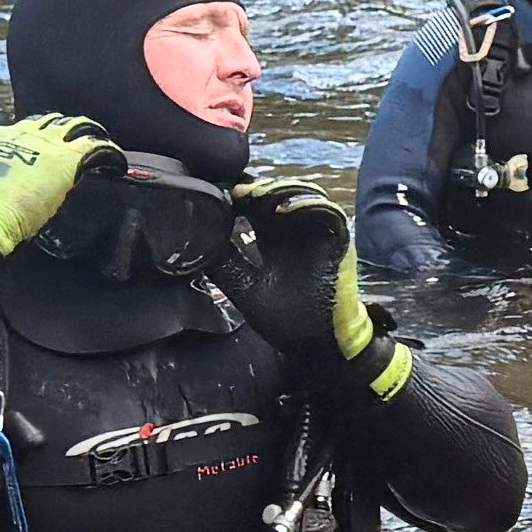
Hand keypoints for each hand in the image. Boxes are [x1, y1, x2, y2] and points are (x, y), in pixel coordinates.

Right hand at [0, 114, 110, 302]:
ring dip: (90, 134)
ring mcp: (43, 142)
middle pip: (51, 120)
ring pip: (76, 125)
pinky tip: (117, 164)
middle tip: (76, 144)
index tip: (45, 147)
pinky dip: (110, 152)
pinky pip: (95, 145)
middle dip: (65, 130)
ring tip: (102, 146)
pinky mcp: (65, 158)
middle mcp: (19, 132)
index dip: (38, 135)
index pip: (22, 127)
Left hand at [225, 170, 387, 371]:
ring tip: (256, 196)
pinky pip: (327, 212)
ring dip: (279, 190)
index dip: (238, 192)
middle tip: (235, 190)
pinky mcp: (337, 239)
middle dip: (256, 187)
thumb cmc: (285, 320)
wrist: (317, 344)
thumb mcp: (245, 288)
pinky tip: (284, 210)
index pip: (255, 203)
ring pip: (301, 194)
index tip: (219, 190)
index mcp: (272, 238)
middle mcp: (295, 230)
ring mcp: (317, 232)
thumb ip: (224, 265)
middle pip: (276, 191)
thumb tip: (194, 243)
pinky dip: (307, 205)